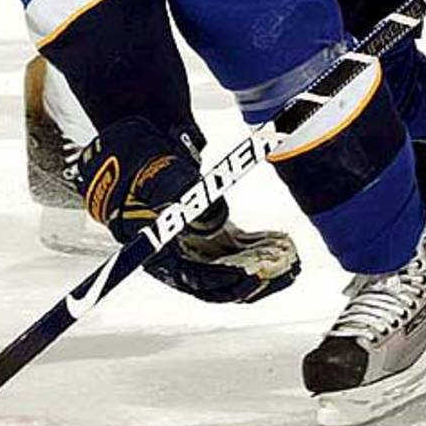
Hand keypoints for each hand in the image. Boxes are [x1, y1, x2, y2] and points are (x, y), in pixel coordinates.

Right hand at [74, 117, 299, 303]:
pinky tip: (281, 239)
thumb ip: (177, 190)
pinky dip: (256, 247)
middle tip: (285, 270)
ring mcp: (191, 244)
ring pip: (229, 267)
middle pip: (216, 282)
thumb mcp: (153, 170)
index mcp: (155, 249)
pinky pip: (234, 248)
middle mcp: (174, 254)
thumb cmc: (137, 158)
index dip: (223, 283)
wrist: (133, 142)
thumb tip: (210, 215)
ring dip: (260, 266)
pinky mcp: (206, 232)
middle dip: (252, 279)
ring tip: (292, 259)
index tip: (253, 277)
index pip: (192, 279)